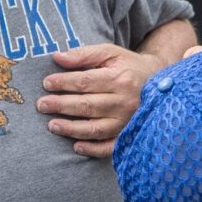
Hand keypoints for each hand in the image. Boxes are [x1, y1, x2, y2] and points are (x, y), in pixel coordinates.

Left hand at [38, 42, 162, 157]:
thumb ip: (84, 54)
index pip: (85, 82)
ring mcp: (127, 121)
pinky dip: (92, 149)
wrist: (159, 83)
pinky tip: (76, 147)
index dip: (63, 83)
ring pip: (95, 128)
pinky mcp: (129, 134)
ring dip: (71, 129)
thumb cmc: (128, 66)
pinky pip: (110, 147)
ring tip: (51, 125)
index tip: (46, 83)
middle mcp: (125, 102)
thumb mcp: (110, 53)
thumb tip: (57, 58)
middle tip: (41, 105)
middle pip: (87, 106)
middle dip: (61, 105)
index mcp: (120, 79)